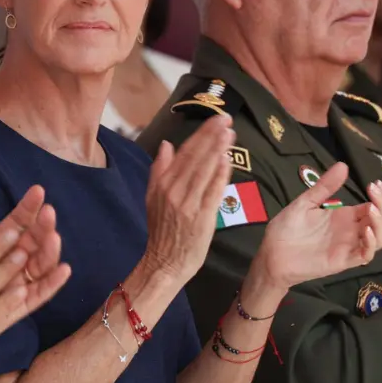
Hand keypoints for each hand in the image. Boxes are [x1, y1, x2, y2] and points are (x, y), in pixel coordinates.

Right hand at [141, 114, 234, 280]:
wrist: (164, 263)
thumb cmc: (161, 231)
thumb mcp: (152, 197)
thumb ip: (159, 169)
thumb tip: (166, 144)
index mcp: (163, 184)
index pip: (184, 153)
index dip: (201, 135)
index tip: (214, 120)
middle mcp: (175, 191)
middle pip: (196, 158)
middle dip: (211, 136)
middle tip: (226, 118)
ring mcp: (189, 204)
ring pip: (204, 170)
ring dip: (217, 150)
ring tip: (229, 133)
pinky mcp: (202, 217)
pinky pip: (212, 191)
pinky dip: (219, 174)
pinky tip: (227, 159)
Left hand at [250, 164, 381, 292]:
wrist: (271, 253)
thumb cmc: (286, 229)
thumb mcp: (305, 203)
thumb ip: (324, 187)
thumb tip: (343, 165)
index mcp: (343, 216)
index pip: (371, 206)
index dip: (378, 196)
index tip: (375, 184)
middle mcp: (350, 231)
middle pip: (378, 220)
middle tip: (375, 191)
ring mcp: (348, 246)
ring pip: (378, 238)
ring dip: (380, 224)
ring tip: (372, 209)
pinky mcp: (343, 261)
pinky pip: (365, 255)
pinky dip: (371, 244)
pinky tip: (366, 230)